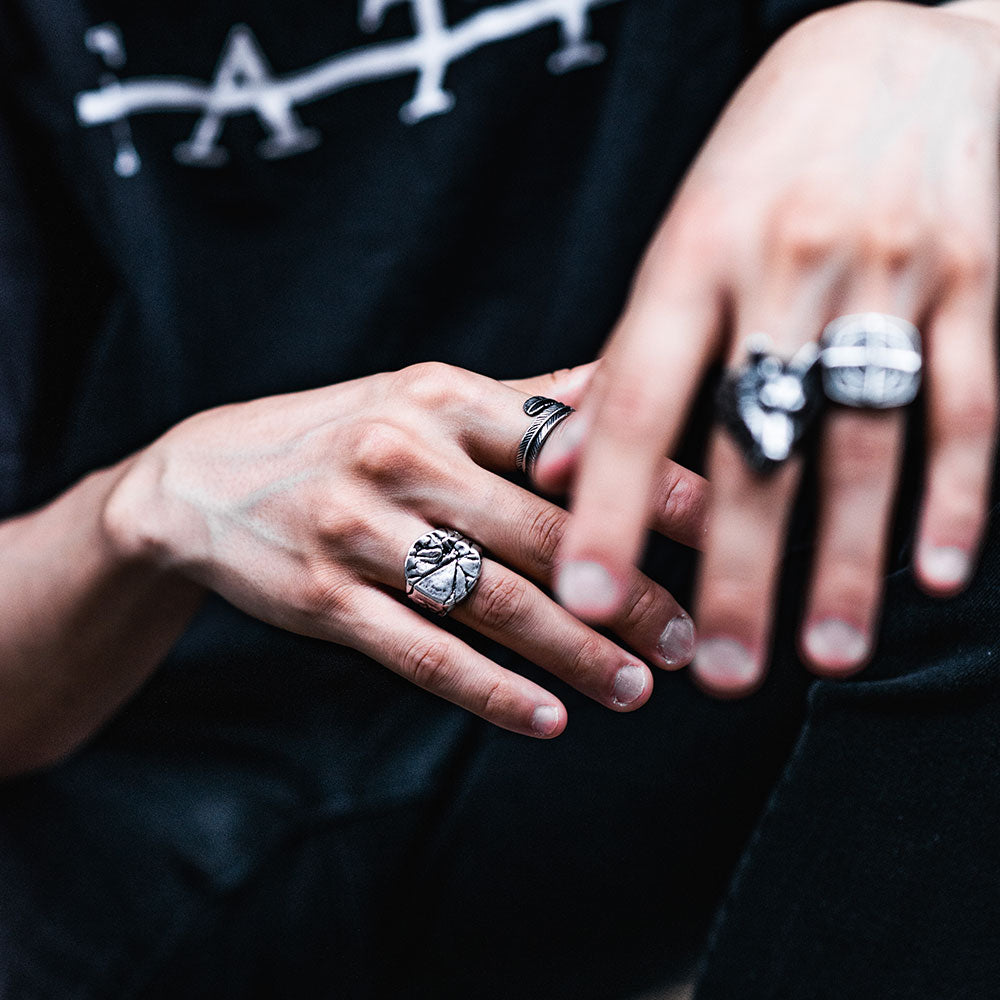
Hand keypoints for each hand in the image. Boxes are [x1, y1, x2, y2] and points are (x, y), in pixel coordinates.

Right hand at [104, 362, 706, 735]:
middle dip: (629, 591)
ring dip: (575, 653)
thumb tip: (625, 386)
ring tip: (641, 687)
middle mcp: (402, 455)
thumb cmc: (338, 434)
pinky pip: (421, 651)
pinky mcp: (322, 596)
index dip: (657, 486)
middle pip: (542, 533)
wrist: (201, 478)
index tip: (730, 529)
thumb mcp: (422, 397)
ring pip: (490, 600)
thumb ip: (523, 403)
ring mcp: (357, 529)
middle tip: (696, 636)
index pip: (570, 444)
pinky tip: (548, 717)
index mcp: (443, 397)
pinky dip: (490, 690)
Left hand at [548, 1, 999, 694]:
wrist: (896, 46)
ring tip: (827, 659)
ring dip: (844, 556)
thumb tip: (550, 472)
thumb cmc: (763, 162)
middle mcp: (781, 269)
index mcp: (691, 258)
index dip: (606, 502)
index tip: (584, 598)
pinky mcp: (976, 276)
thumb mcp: (678, 242)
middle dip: (733, 566)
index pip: (636, 397)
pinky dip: (955, 491)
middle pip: (751, 439)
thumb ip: (622, 360)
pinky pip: (970, 396)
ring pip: (863, 435)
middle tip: (717, 675)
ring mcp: (885, 273)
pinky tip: (936, 574)